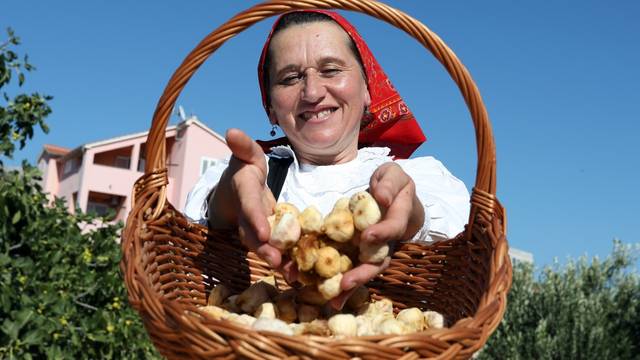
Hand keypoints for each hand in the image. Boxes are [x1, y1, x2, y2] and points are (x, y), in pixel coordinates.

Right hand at [207, 128, 281, 267]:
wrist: (235, 192)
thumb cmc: (245, 169)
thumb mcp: (246, 155)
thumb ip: (243, 146)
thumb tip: (231, 131)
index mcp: (243, 192)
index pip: (249, 206)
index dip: (255, 218)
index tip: (262, 232)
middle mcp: (247, 214)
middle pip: (253, 234)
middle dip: (265, 248)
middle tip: (278, 261)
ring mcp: (255, 229)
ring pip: (264, 247)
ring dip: (278, 261)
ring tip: (294, 275)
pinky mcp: (266, 238)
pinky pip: (275, 251)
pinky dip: (286, 263)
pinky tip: (300, 276)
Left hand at [330, 162, 424, 308]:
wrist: (392, 196)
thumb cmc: (391, 183)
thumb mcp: (392, 174)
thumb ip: (388, 183)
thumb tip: (382, 197)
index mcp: (398, 217)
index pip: (392, 227)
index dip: (382, 233)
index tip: (367, 236)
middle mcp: (388, 240)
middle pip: (380, 261)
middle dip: (363, 273)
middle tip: (346, 283)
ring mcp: (375, 250)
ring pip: (366, 271)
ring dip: (352, 286)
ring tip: (334, 300)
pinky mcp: (361, 253)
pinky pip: (353, 268)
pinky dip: (342, 284)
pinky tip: (329, 296)